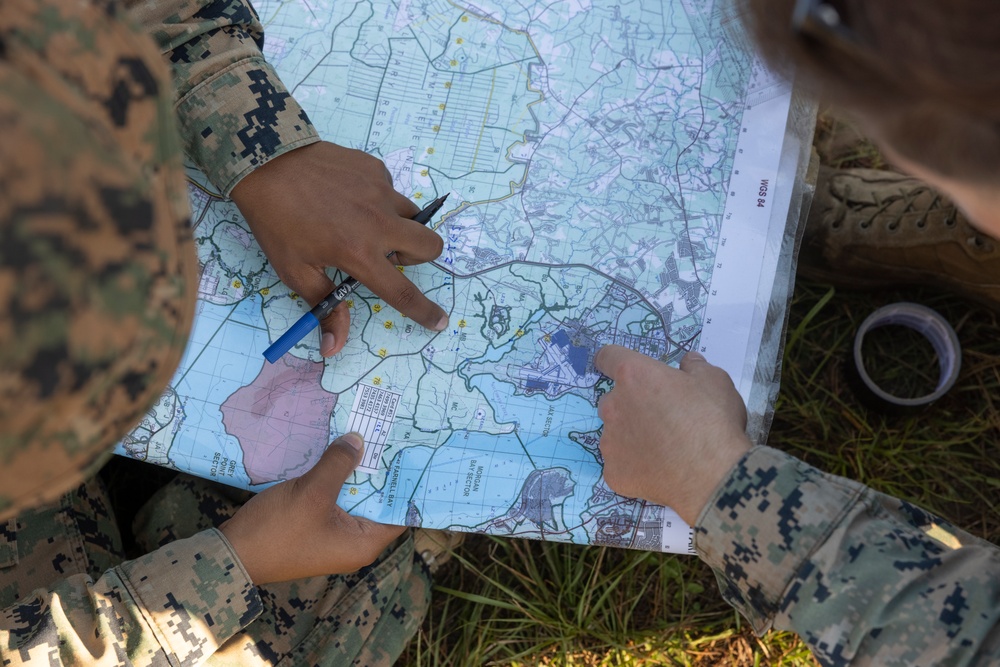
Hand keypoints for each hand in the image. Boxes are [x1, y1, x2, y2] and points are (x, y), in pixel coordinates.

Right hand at [220, 432, 404, 583]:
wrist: (230, 556)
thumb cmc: (277, 531)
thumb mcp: (312, 492)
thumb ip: (338, 464)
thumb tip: (359, 440)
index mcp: (364, 543)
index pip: (399, 512)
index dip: (405, 483)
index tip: (409, 453)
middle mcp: (354, 544)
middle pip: (377, 502)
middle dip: (378, 472)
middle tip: (386, 436)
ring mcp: (333, 538)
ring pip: (353, 499)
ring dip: (354, 474)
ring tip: (363, 438)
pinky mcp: (315, 530)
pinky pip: (334, 502)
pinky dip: (335, 481)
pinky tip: (333, 455)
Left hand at [230, 142, 448, 356]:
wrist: (265, 163)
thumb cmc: (277, 222)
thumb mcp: (295, 271)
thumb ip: (324, 307)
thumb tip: (334, 348)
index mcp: (359, 254)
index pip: (403, 293)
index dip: (424, 311)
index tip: (439, 321)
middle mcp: (379, 223)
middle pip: (430, 245)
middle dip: (417, 256)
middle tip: (386, 255)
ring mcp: (380, 191)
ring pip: (412, 215)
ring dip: (398, 226)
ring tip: (361, 222)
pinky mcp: (374, 168)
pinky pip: (390, 190)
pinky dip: (377, 200)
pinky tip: (347, 197)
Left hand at [594, 345, 751, 525]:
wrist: (715, 475)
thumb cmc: (714, 421)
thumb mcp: (715, 381)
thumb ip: (695, 367)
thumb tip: (688, 363)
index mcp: (633, 376)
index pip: (608, 357)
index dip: (613, 360)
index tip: (620, 369)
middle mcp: (613, 406)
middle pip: (612, 400)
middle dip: (631, 405)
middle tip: (660, 418)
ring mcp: (610, 442)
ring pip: (614, 434)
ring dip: (631, 436)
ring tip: (663, 449)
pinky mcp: (613, 472)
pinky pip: (620, 465)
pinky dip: (635, 466)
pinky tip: (659, 470)